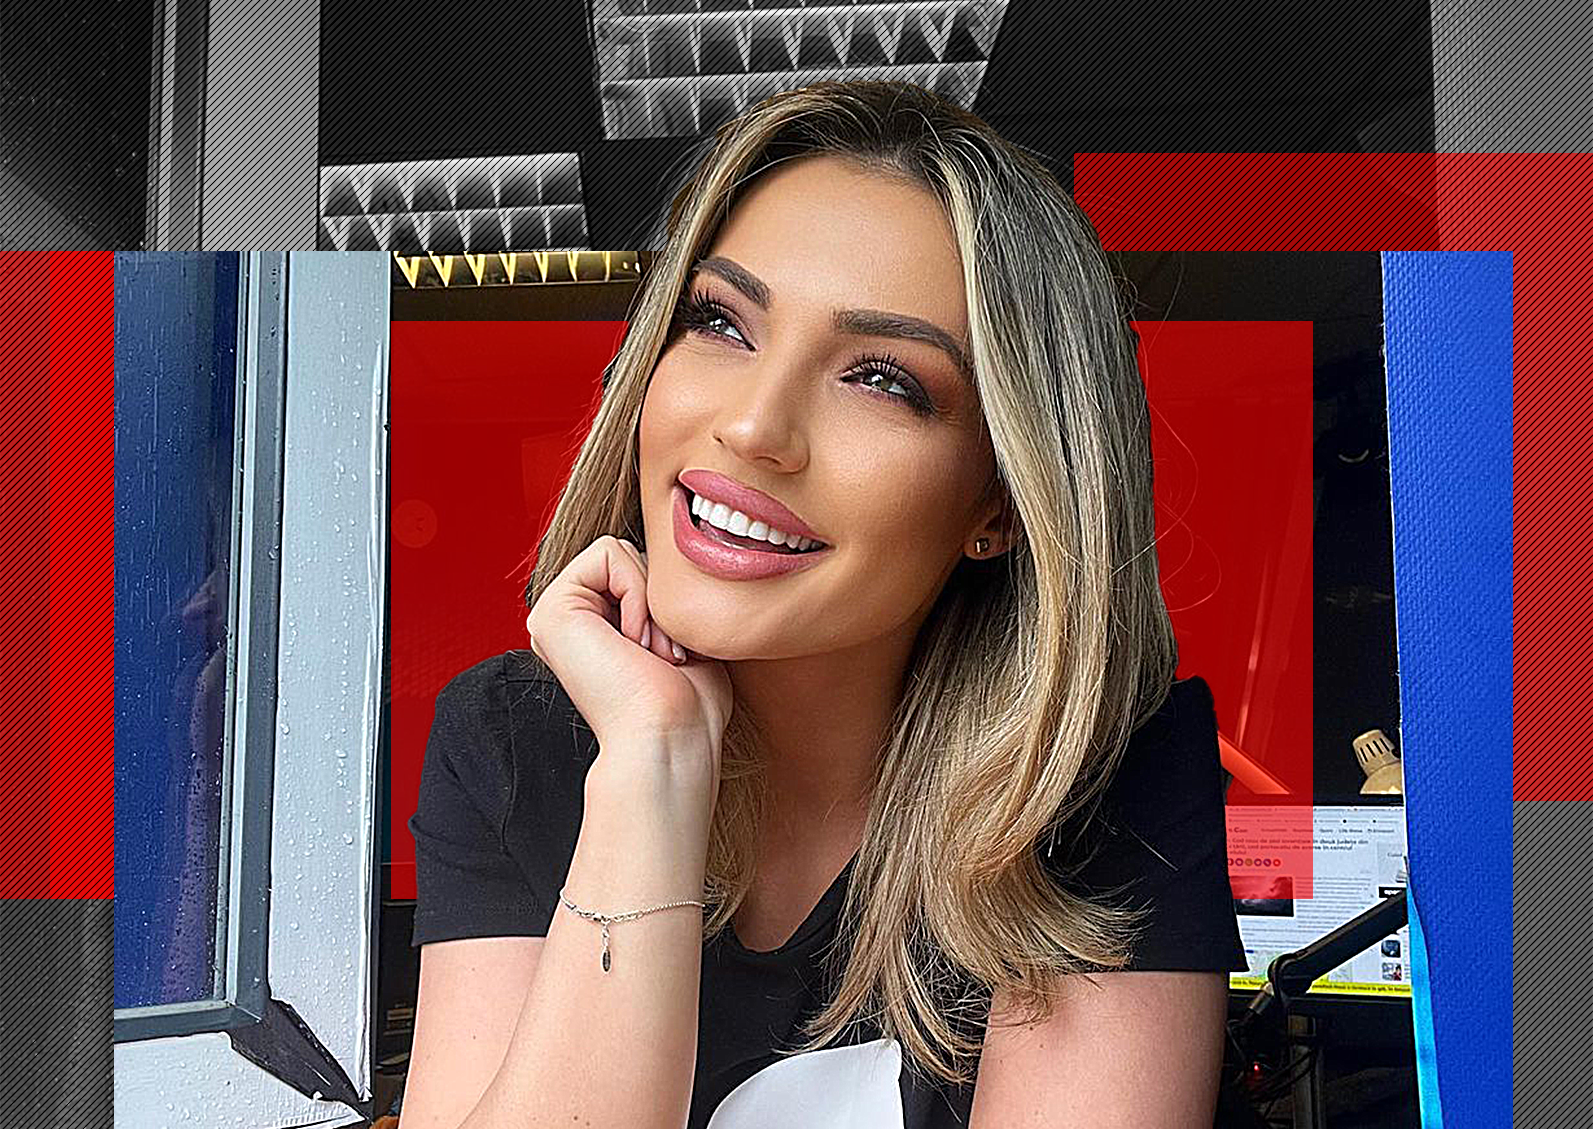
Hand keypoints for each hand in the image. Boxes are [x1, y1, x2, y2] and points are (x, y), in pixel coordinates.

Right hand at [524, 536, 731, 774]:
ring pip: (620, 551)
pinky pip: (609, 553)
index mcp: (592, 631)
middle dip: (659, 599)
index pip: (640, 569)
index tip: (671, 655)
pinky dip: (637, 592)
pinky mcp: (551, 610)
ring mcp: (553, 617)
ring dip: (651, 601)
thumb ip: (666, 602)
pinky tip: (633, 642)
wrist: (670, 735)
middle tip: (662, 655)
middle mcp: (568, 624)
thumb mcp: (682, 637)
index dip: (667, 602)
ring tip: (651, 652)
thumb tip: (683, 563)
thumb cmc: (689, 703)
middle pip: (630, 556)